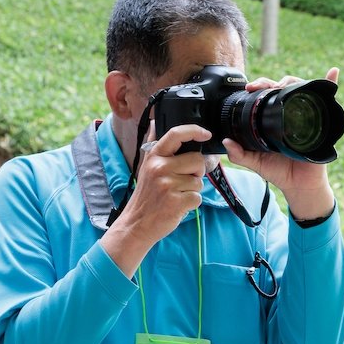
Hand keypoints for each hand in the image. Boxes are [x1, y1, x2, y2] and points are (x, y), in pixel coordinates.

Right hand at [102, 123, 209, 276]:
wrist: (137, 223)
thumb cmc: (147, 195)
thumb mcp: (146, 167)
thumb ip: (156, 146)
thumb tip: (155, 121)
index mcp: (154, 157)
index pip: (175, 134)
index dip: (194, 131)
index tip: (206, 134)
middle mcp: (159, 168)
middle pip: (197, 160)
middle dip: (197, 172)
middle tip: (183, 181)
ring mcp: (167, 185)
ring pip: (199, 181)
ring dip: (193, 189)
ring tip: (176, 194)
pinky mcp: (176, 201)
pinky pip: (198, 197)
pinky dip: (192, 203)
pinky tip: (178, 205)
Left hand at [223, 68, 339, 219]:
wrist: (300, 186)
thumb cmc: (280, 172)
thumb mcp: (256, 163)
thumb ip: (240, 155)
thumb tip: (226, 142)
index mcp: (274, 118)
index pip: (267, 94)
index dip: (259, 86)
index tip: (250, 87)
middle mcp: (291, 113)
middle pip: (284, 87)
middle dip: (273, 81)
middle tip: (262, 86)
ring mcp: (307, 115)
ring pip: (302, 89)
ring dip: (294, 81)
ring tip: (284, 84)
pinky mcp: (322, 121)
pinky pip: (329, 99)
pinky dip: (332, 82)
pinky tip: (333, 73)